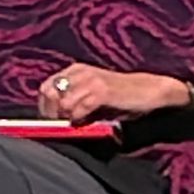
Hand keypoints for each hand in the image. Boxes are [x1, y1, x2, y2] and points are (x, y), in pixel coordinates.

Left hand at [37, 64, 189, 122]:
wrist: (149, 91)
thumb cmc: (119, 97)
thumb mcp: (91, 95)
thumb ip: (73, 100)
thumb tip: (50, 118)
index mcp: (75, 70)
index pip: (45, 87)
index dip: (44, 106)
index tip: (50, 119)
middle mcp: (80, 72)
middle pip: (49, 93)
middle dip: (51, 112)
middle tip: (62, 123)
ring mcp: (91, 80)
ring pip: (63, 103)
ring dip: (67, 117)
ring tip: (78, 122)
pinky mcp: (102, 91)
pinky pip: (80, 108)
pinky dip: (80, 118)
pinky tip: (87, 121)